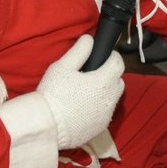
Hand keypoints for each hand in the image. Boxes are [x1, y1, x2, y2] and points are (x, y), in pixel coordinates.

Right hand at [34, 35, 124, 149]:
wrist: (47, 126)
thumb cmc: (54, 94)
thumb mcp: (63, 67)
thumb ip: (79, 51)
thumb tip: (89, 39)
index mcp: (104, 81)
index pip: (119, 63)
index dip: (113, 56)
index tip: (105, 55)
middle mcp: (110, 98)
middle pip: (118, 81)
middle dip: (110, 75)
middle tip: (94, 73)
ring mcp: (107, 115)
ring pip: (113, 98)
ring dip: (105, 92)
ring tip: (86, 91)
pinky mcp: (100, 127)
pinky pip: (105, 113)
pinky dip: (98, 108)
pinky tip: (83, 107)